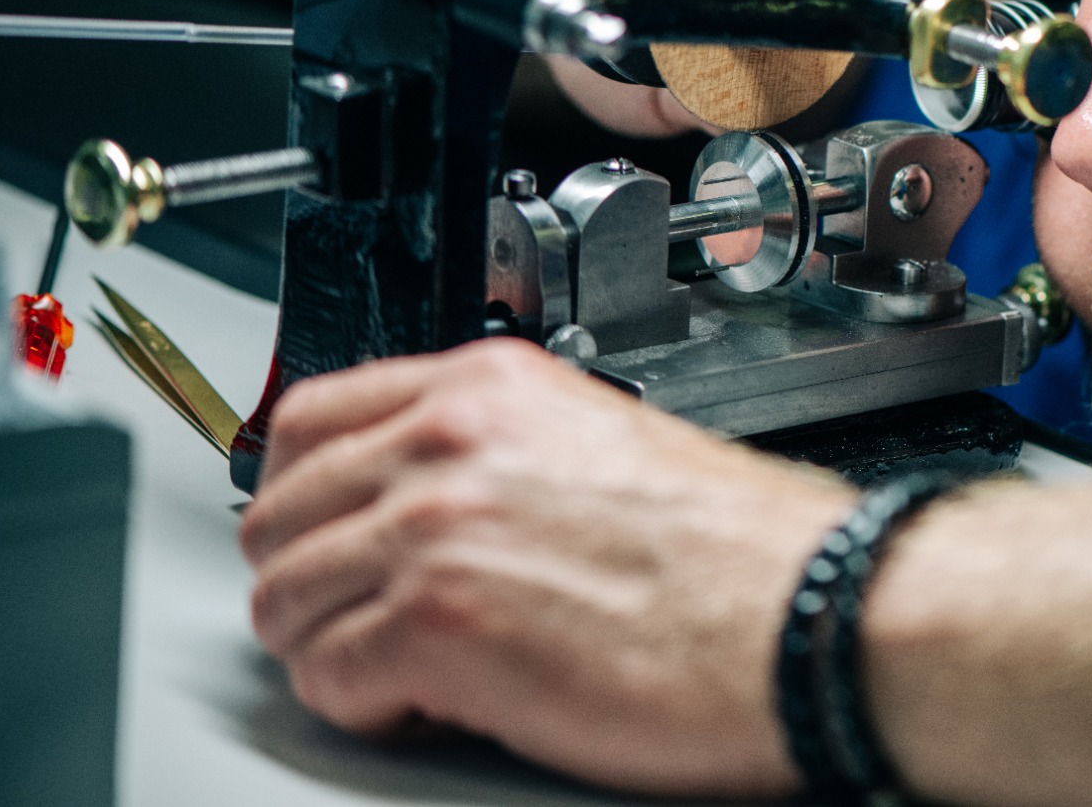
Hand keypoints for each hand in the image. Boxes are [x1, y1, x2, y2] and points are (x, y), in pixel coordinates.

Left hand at [240, 341, 853, 796]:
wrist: (812, 613)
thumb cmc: (746, 551)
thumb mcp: (607, 443)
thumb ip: (503, 452)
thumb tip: (434, 498)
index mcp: (492, 386)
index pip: (313, 418)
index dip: (304, 490)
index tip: (319, 528)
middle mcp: (449, 442)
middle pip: (279, 515)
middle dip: (311, 578)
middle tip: (364, 617)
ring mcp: (434, 531)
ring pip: (285, 602)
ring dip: (334, 647)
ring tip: (409, 670)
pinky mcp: (436, 628)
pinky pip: (326, 679)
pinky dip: (365, 705)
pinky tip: (432, 703)